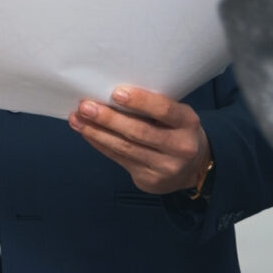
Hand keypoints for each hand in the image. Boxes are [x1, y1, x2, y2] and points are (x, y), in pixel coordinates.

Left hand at [71, 85, 212, 193]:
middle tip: (85, 106)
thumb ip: (154, 107)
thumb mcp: (177, 116)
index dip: (141, 101)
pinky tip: (86, 132)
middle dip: (109, 118)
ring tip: (77, 119)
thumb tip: (110, 93)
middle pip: (139, 132)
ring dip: (97, 132)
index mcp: (188, 123)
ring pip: (125, 148)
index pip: (164, 110)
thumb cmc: (178, 131)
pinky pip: (119, 159)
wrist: (194, 168)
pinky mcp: (149, 180)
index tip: (115, 92)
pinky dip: (100, 144)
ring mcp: (165, 167)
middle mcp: (180, 147)